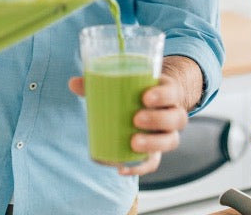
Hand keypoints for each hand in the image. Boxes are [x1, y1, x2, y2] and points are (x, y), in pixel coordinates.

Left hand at [68, 74, 188, 175]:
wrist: (150, 106)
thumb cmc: (135, 91)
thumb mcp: (124, 83)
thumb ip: (99, 82)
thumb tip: (73, 83)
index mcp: (168, 92)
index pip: (174, 92)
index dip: (164, 95)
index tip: (145, 97)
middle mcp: (173, 113)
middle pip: (178, 118)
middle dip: (158, 119)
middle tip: (136, 119)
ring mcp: (167, 134)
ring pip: (171, 141)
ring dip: (154, 143)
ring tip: (133, 142)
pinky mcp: (157, 152)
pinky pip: (153, 163)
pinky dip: (139, 167)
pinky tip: (122, 168)